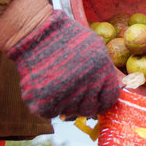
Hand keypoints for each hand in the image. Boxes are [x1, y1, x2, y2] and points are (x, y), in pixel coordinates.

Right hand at [6, 9, 121, 118]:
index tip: (94, 99)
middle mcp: (87, 86)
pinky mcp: (45, 102)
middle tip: (72, 93)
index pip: (109, 99)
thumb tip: (106, 92)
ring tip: (56, 82)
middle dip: (83, 103)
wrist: (36, 33)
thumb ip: (103, 70)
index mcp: (102, 72)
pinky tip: (44, 85)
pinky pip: (50, 112)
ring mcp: (66, 96)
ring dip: (64, 102)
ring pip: (70, 111)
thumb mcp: (95, 47)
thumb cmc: (66, 37)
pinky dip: (47, 103)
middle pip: (90, 109)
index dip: (102, 100)